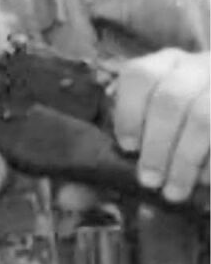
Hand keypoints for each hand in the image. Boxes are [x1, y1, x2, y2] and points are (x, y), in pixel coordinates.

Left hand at [113, 48, 209, 202]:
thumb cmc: (177, 127)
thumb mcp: (146, 133)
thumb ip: (108, 164)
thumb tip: (67, 199)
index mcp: (161, 65)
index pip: (138, 75)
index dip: (129, 112)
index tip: (126, 148)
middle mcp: (193, 68)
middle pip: (171, 98)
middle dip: (157, 145)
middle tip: (149, 181)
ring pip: (203, 117)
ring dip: (186, 159)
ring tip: (174, 191)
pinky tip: (206, 183)